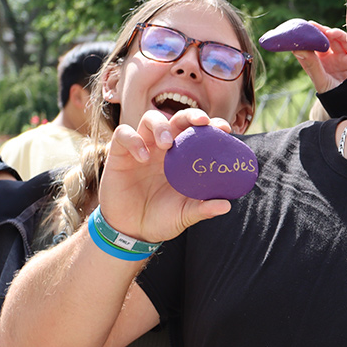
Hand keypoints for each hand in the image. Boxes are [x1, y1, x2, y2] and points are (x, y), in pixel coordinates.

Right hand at [98, 109, 233, 242]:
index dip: (212, 125)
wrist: (132, 231)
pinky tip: (142, 158)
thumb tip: (226, 206)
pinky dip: (133, 140)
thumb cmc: (162, 218)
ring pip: (150, 119)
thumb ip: (203, 209)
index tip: (225, 128)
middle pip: (177, 118)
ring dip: (161, 125)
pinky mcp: (119, 154)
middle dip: (190, 115)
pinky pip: (123, 134)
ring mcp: (142, 148)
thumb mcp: (185, 215)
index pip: (199, 133)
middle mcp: (164, 149)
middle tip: (202, 122)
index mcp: (184, 158)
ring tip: (167, 144)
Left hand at [291, 22, 346, 92]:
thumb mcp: (320, 80)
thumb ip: (311, 65)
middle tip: (317, 26)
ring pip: (340, 39)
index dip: (310, 34)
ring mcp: (344, 55)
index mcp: (320, 60)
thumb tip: (296, 48)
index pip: (313, 43)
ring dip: (336, 33)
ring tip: (331, 33)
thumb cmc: (332, 94)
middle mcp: (331, 55)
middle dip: (322, 31)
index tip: (306, 26)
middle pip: (327, 38)